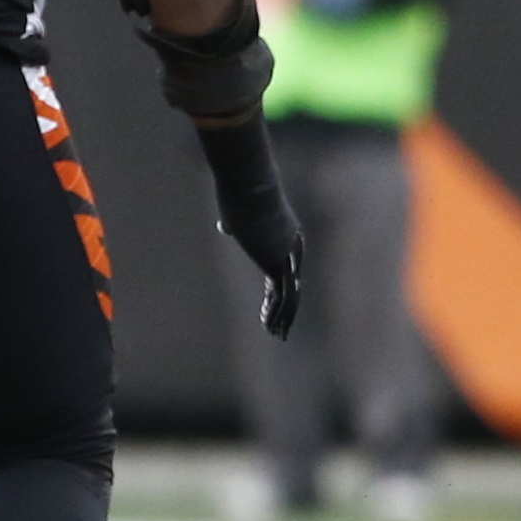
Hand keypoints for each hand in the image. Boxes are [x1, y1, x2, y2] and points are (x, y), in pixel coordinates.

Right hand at [224, 198, 305, 339]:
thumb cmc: (239, 193)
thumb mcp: (238, 212)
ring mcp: (287, 256)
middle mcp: (293, 248)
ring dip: (283, 317)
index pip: (287, 272)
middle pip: (294, 286)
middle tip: (283, 330)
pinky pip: (280, 294)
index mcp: (288, 237)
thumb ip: (235, 222)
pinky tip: (268, 325)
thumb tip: (226, 226)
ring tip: (276, 335)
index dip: (281, 293)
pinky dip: (275, 312)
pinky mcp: (277, 260)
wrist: (249, 185)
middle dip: (288, 311)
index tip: (271, 307)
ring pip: (290, 294)